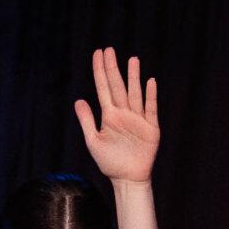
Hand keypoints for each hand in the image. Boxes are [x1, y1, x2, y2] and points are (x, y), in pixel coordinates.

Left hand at [72, 47, 159, 182]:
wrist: (127, 178)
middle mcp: (123, 113)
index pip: (103, 88)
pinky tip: (150, 82)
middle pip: (118, 86)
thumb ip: (87, 120)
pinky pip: (151, 109)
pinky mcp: (150, 128)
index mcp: (109, 116)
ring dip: (133, 77)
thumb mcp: (93, 141)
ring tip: (132, 60)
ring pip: (134, 93)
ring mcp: (138, 119)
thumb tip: (78, 100)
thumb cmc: (110, 161)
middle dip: (113, 69)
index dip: (100, 71)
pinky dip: (150, 96)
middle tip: (110, 50)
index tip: (98, 54)